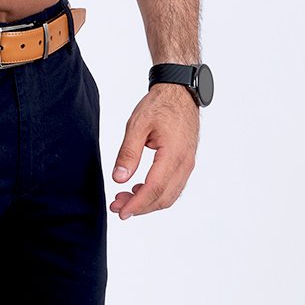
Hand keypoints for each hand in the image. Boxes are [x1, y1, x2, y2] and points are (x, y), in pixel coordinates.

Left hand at [110, 84, 198, 219]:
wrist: (179, 92)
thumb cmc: (159, 105)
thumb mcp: (137, 125)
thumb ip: (128, 153)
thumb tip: (119, 179)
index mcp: (173, 154)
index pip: (154, 188)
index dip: (137, 204)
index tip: (121, 212)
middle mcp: (185, 163)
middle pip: (163, 197)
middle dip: (139, 207)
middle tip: (116, 206)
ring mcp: (188, 164)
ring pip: (169, 195)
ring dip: (148, 202)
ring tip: (124, 198)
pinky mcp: (186, 163)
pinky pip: (173, 186)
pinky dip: (156, 194)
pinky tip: (139, 189)